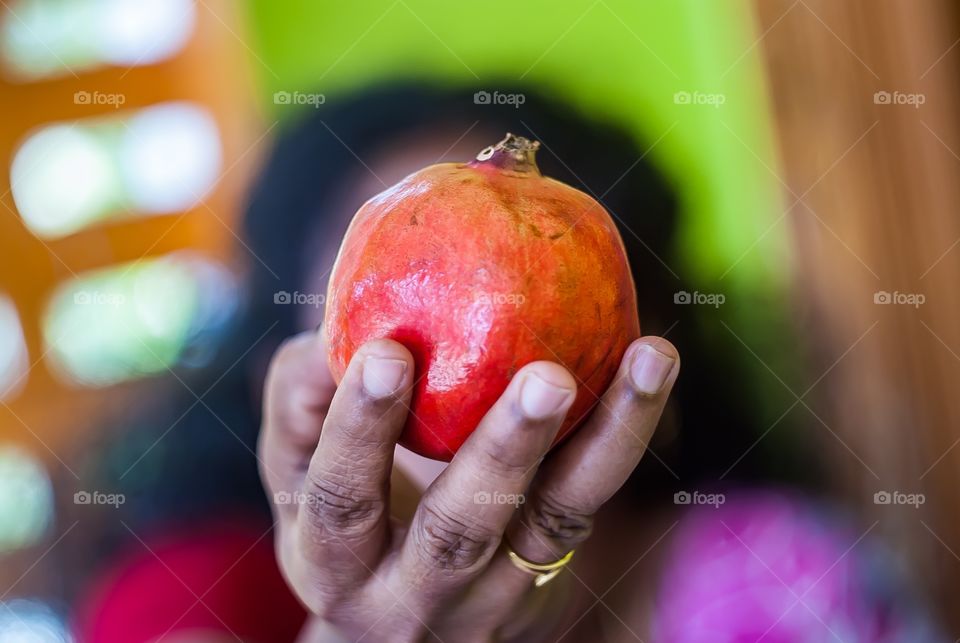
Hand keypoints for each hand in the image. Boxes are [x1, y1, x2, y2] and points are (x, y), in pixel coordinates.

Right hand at [258, 329, 678, 641]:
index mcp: (334, 566)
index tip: (387, 353)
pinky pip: (589, 502)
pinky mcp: (549, 574)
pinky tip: (650, 366)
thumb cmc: (343, 516)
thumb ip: (299, 403)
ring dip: (607, 437)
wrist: (403, 623)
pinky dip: (624, 432)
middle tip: (546, 377)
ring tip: (650, 358)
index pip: (343, 503)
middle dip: (504, 452)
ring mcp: (493, 594)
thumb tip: (328, 342)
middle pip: (461, 532)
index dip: (359, 432)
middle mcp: (416, 597)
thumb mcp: (295, 473)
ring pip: (555, 519)